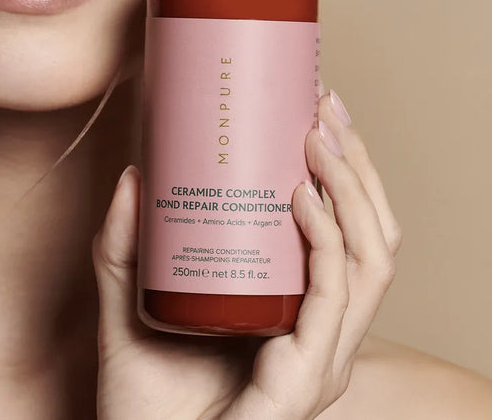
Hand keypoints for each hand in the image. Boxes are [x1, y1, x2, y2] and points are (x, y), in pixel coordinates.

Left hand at [92, 89, 401, 418]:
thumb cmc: (144, 401)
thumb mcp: (128, 305)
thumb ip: (123, 246)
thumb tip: (133, 174)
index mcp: (299, 312)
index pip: (351, 234)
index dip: (346, 169)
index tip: (316, 106)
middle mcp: (321, 333)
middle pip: (372, 237)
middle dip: (357, 164)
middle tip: (324, 104)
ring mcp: (318, 357)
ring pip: (369, 261)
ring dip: (350, 189)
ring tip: (316, 136)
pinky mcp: (302, 379)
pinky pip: (332, 301)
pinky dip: (326, 243)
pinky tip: (301, 197)